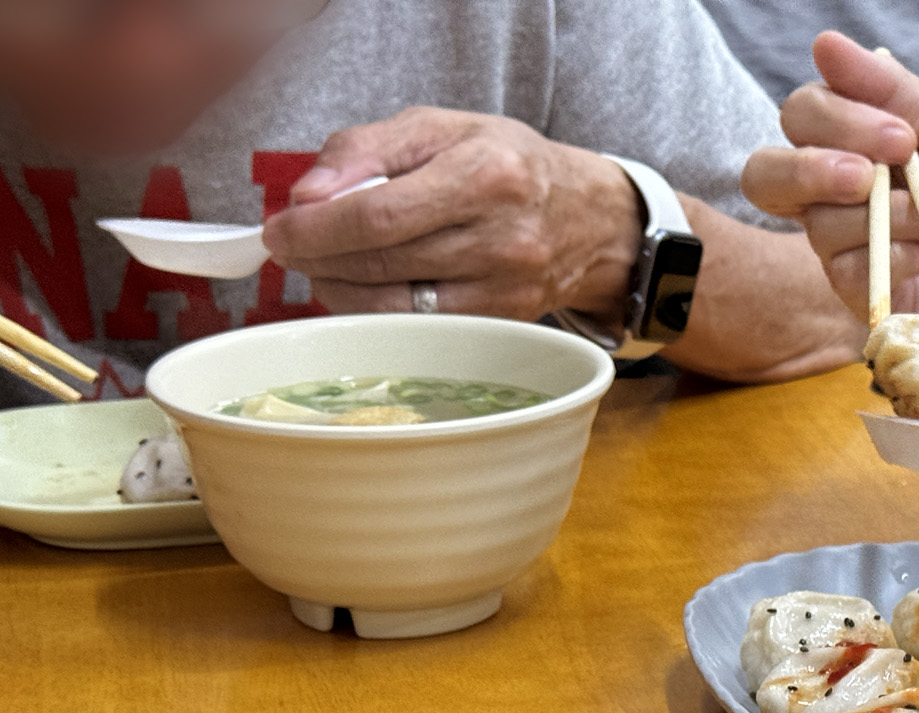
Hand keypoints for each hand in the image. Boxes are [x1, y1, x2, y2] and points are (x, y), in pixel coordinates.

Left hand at [261, 107, 642, 321]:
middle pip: (381, 262)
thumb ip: (365, 149)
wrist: (587, 218)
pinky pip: (418, 328)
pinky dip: (376, 311)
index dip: (316, 229)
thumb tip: (306, 196)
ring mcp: (505, 289)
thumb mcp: (439, 128)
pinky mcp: (501, 323)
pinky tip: (364, 287)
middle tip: (292, 246)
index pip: (378, 214)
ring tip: (324, 265)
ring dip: (340, 288)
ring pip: (395, 305)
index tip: (281, 230)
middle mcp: (502, 237)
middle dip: (318, 257)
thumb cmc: (507, 165)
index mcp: (485, 174)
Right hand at [740, 32, 918, 378]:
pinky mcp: (860, 293)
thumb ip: (888, 88)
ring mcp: (843, 246)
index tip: (905, 134)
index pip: (801, 117)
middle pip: (766, 174)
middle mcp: (834, 194)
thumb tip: (826, 44)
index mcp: (852, 143)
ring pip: (819, 222)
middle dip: (815, 168)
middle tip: (876, 173)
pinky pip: (849, 268)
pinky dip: (899, 251)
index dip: (838, 119)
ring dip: (890, 212)